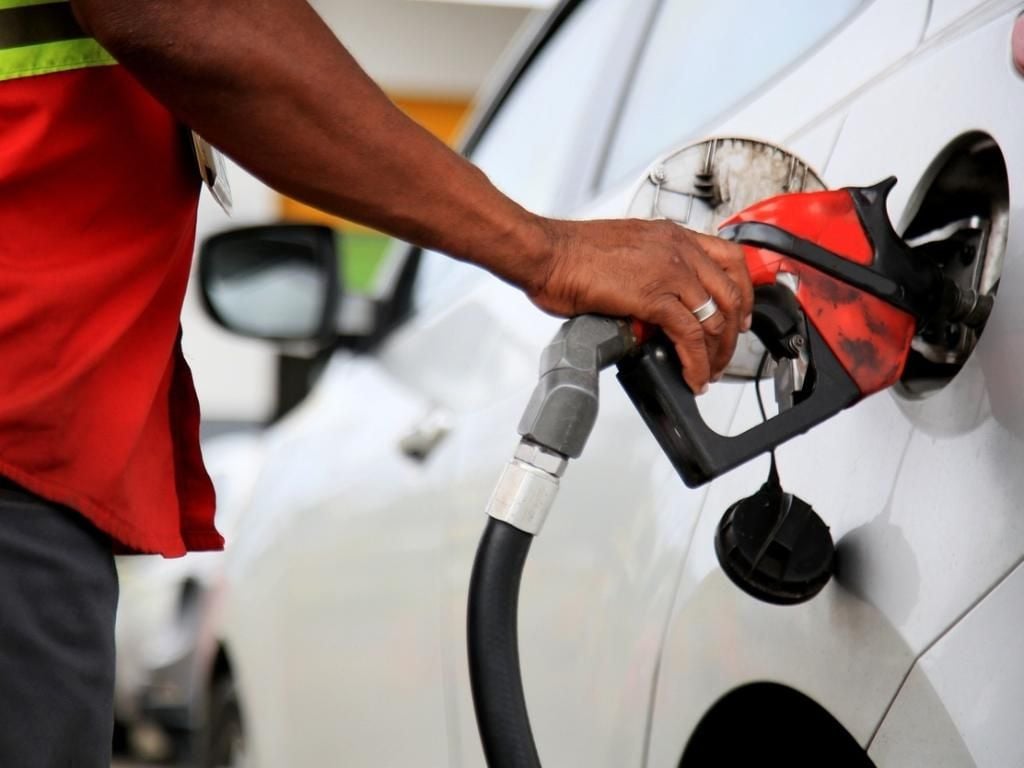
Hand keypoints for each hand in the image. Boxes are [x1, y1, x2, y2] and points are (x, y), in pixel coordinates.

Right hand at [528, 217, 753, 392]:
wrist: (547, 253)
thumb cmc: (571, 253)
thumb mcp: (625, 254)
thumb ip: (649, 274)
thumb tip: (653, 309)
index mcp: (672, 236)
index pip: (729, 260)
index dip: (742, 293)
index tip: (739, 316)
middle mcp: (677, 250)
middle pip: (731, 293)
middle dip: (733, 334)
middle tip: (724, 356)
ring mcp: (669, 272)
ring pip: (716, 318)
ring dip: (717, 353)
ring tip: (708, 374)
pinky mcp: (654, 296)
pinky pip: (690, 335)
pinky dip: (697, 362)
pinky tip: (693, 376)